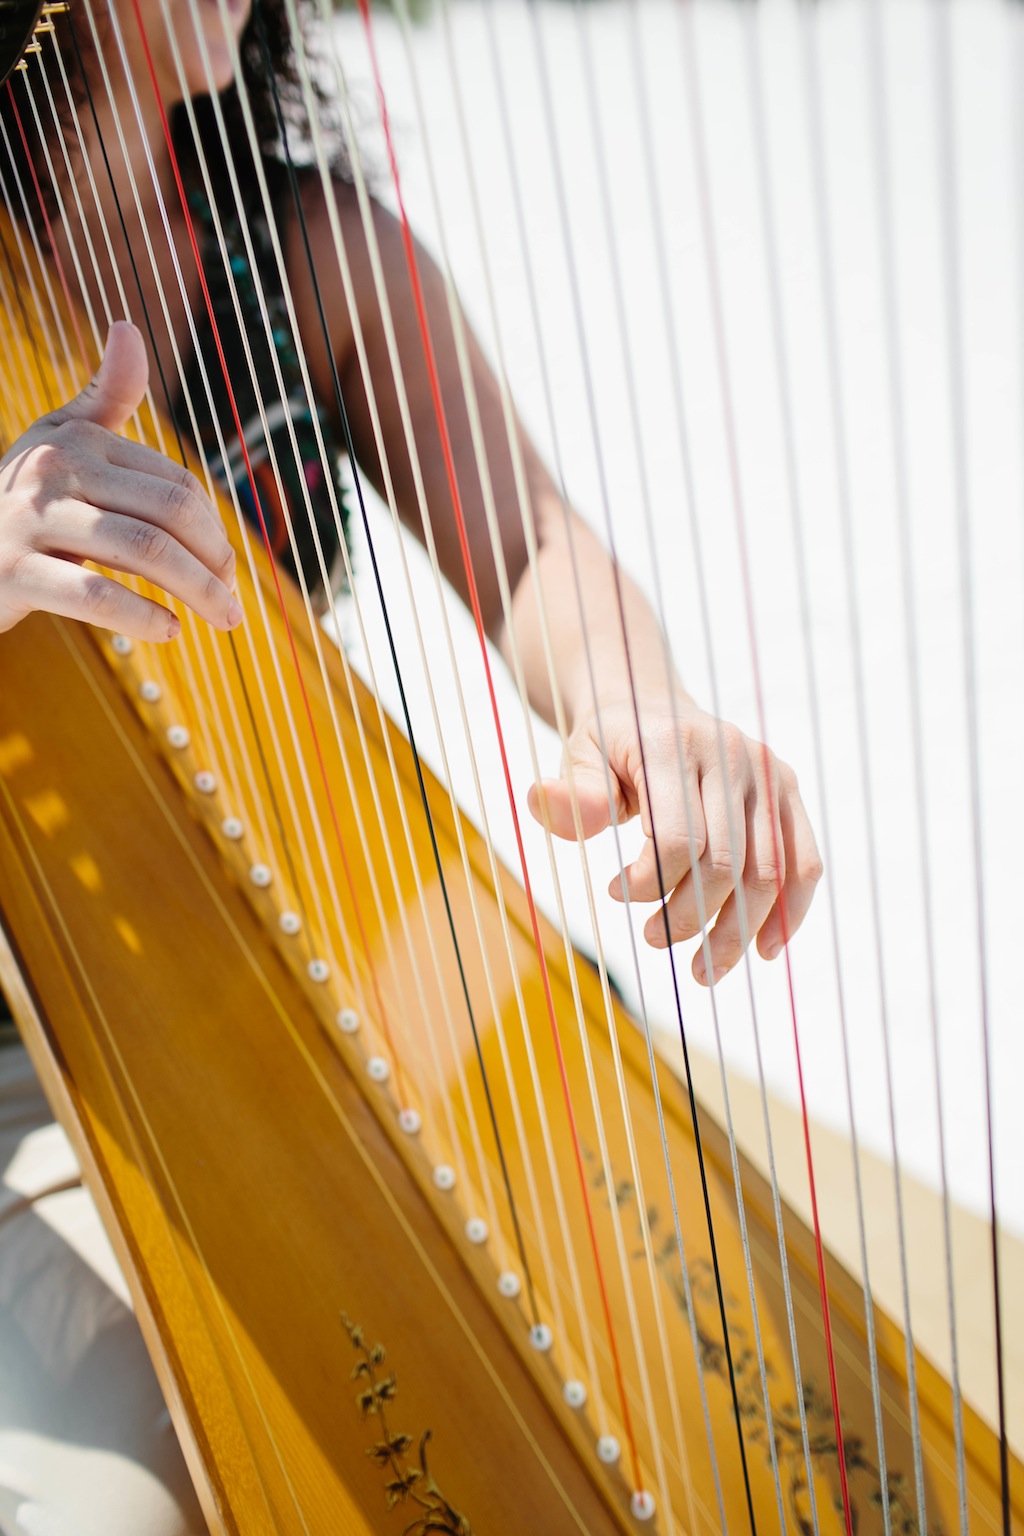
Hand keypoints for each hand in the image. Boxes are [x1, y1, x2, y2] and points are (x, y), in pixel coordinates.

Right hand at [0, 321, 240, 641]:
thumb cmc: (17, 499)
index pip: (174, 484)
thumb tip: (128, 327)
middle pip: (169, 512)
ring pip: (144, 551)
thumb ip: (104, 396)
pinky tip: (168, 631)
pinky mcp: (12, 571)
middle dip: (215, 560)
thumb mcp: (56, 441)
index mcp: (77, 442)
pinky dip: (143, 617)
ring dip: (197, 592)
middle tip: (232, 603)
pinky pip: (96, 594)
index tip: (224, 567)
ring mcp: (30, 521)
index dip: (212, 528)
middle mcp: (54, 471)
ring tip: (220, 619)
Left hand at [527, 697, 821, 983]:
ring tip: (703, 969)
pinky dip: (788, 912)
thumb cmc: (608, 745)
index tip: (613, 892)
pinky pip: (803, 862)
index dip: (647, 884)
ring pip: (767, 873)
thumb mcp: (577, 760)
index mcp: (674, 745)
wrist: (649, 703)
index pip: (677, 839)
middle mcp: (731, 753)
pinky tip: (763, 949)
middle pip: (725, 863)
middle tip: (653, 940)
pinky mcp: (786, 788)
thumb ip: (570, 793)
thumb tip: (542, 801)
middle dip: (690, 919)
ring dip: (736, 933)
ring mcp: (766, 771)